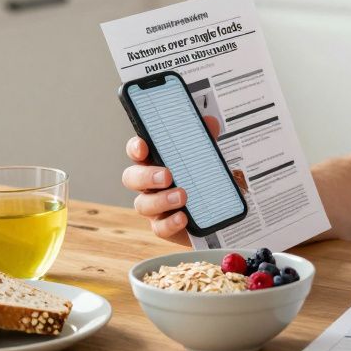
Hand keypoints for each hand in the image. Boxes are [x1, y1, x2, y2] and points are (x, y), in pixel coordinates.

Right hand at [122, 117, 245, 243]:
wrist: (217, 213)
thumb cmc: (203, 181)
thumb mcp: (207, 158)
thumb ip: (206, 140)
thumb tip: (210, 123)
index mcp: (155, 162)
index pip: (137, 151)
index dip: (135, 148)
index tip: (143, 146)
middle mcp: (149, 184)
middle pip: (132, 177)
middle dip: (147, 176)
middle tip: (167, 176)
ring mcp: (154, 207)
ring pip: (143, 204)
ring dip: (161, 200)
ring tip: (182, 197)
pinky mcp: (164, 226)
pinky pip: (160, 227)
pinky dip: (170, 222)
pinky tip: (183, 217)